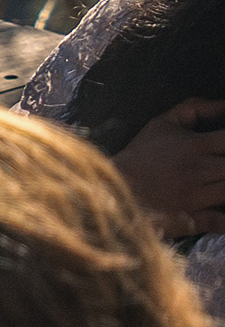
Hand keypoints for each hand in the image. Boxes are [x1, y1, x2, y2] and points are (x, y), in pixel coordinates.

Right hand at [114, 98, 224, 239]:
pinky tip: (221, 206)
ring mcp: (198, 197)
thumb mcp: (162, 124)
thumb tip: (224, 104)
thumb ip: (195, 108)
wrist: (112, 187)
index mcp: (195, 146)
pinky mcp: (194, 218)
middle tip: (220, 162)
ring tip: (219, 177)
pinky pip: (222, 222)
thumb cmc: (141, 154)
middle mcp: (200, 171)